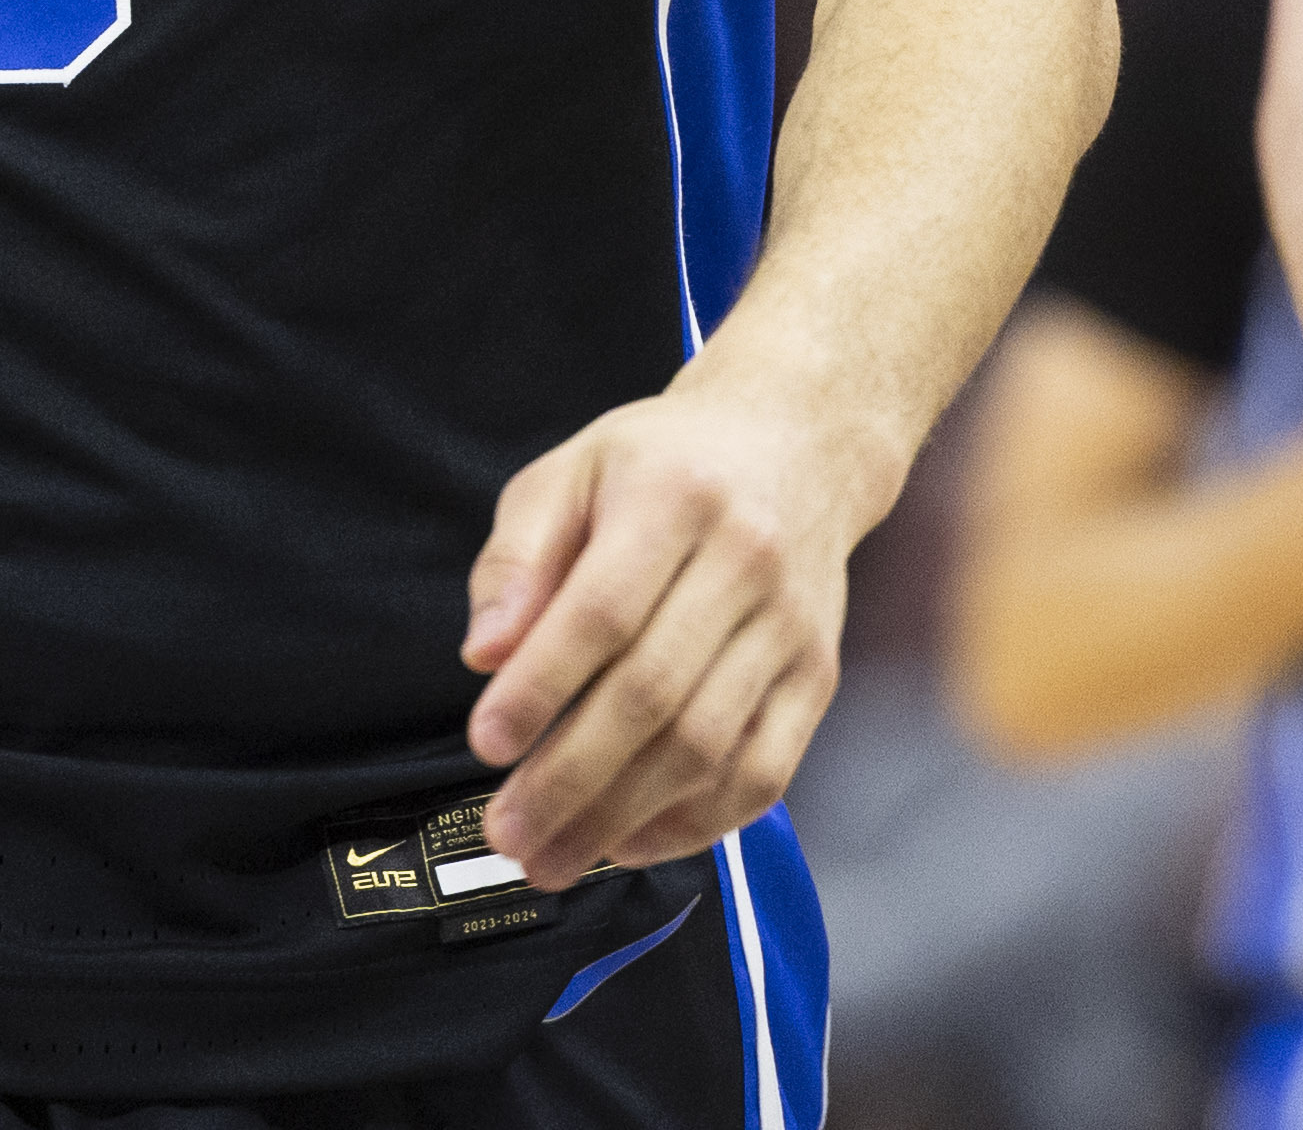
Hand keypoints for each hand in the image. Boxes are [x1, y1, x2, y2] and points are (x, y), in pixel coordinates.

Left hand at [459, 372, 882, 886]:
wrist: (798, 444)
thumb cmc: (664, 465)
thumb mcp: (572, 473)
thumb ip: (517, 559)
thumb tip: (484, 656)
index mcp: (674, 498)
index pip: (603, 610)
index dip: (541, 687)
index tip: (487, 744)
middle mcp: (746, 560)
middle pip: (654, 694)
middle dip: (571, 779)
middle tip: (507, 834)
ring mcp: (791, 625)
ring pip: (708, 746)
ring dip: (623, 818)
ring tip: (553, 859)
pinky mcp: (818, 675)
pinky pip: (764, 771)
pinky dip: (697, 823)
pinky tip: (633, 843)